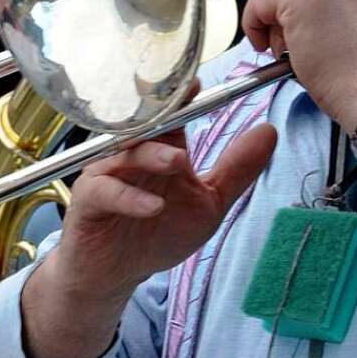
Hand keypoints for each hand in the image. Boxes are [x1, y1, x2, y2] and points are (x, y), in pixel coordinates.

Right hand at [20, 110, 275, 357]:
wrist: (116, 275)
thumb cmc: (158, 232)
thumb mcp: (208, 203)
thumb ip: (235, 170)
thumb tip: (270, 131)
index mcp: (160, 147)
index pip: (170, 113)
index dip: (180, 97)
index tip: (198, 82)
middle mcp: (131, 153)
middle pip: (144, 125)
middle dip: (163, 116)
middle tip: (186, 111)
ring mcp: (106, 174)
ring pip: (124, 154)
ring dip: (151, 155)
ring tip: (178, 162)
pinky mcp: (87, 201)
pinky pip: (104, 191)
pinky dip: (129, 198)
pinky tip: (153, 206)